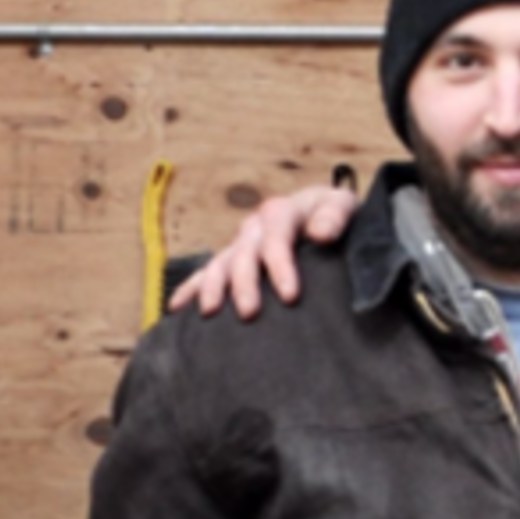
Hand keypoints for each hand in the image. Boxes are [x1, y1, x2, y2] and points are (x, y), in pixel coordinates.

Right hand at [169, 185, 359, 319]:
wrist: (326, 216)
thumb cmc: (336, 216)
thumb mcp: (342, 206)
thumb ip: (335, 216)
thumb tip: (320, 233)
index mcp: (282, 212)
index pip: (276, 237)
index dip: (280, 265)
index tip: (290, 295)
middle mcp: (256, 226)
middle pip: (244, 254)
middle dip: (244, 283)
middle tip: (249, 312)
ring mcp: (241, 243)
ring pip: (220, 264)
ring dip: (212, 287)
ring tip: (210, 312)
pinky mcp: (232, 259)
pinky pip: (205, 273)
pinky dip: (190, 289)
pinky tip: (177, 308)